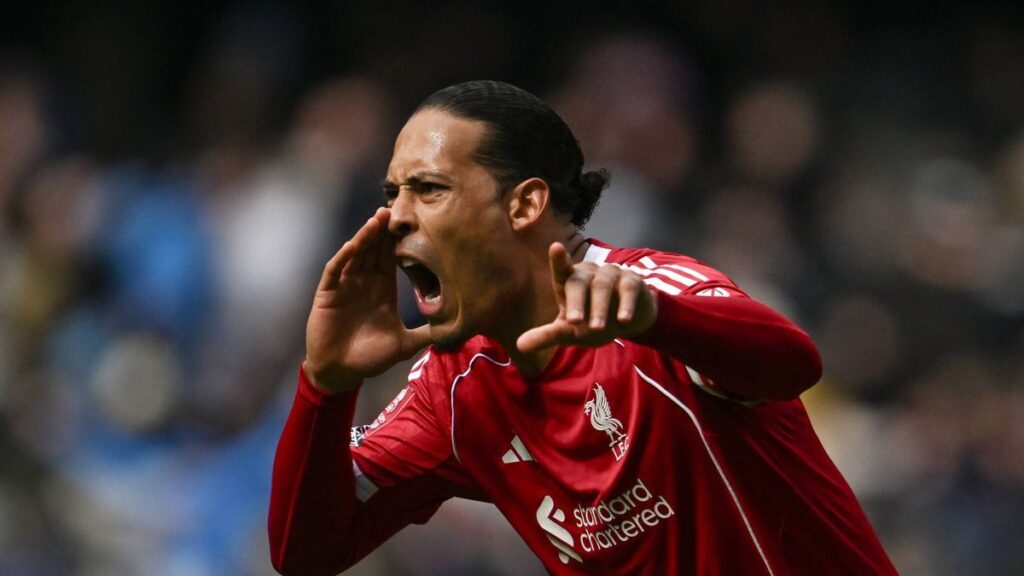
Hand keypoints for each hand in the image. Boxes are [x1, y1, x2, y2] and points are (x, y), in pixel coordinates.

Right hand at [304, 207, 430, 392]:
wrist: (341, 371)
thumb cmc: (370, 357)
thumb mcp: (404, 344)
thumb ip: (426, 335)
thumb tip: (456, 331)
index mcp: (383, 287)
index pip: (392, 257)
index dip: (399, 240)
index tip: (413, 221)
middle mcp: (364, 281)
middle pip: (375, 249)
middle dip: (384, 230)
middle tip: (396, 208)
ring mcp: (345, 285)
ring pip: (356, 254)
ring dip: (365, 236)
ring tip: (377, 219)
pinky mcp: (328, 294)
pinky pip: (336, 271)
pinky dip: (343, 258)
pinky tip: (352, 246)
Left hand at [517, 242, 657, 352]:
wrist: (628, 321)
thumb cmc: (591, 322)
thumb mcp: (569, 332)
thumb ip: (546, 336)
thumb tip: (519, 346)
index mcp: (570, 282)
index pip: (562, 269)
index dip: (559, 259)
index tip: (556, 248)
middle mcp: (588, 273)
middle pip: (579, 282)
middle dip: (576, 302)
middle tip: (574, 322)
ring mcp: (610, 274)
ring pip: (602, 285)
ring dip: (599, 308)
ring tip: (597, 329)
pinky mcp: (631, 281)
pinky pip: (628, 288)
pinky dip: (626, 304)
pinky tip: (623, 320)